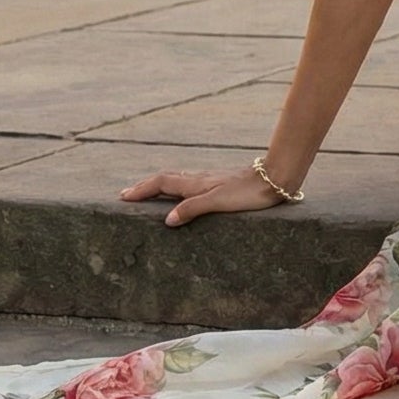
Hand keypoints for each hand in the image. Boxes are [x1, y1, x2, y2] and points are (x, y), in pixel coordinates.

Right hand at [118, 165, 287, 228]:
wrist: (275, 178)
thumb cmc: (249, 192)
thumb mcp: (218, 202)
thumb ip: (193, 208)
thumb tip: (167, 220)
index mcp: (195, 183)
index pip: (160, 183)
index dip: (141, 190)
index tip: (123, 197)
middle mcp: (199, 180)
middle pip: (165, 180)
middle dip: (145, 187)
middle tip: (127, 195)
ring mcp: (209, 181)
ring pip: (177, 181)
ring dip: (159, 187)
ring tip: (148, 195)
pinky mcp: (220, 185)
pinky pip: (189, 185)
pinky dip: (176, 189)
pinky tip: (182, 196)